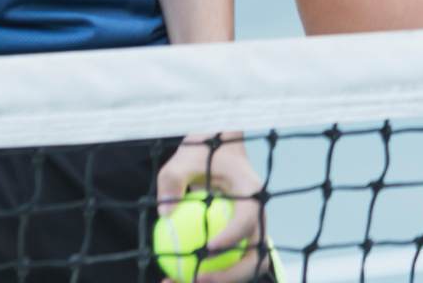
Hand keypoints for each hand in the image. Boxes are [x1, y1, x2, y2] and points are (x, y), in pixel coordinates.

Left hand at [157, 133, 266, 281]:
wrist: (218, 153)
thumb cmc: (201, 153)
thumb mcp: (184, 158)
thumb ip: (173, 180)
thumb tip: (164, 214)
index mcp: (252, 193)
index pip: (247, 220)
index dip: (231, 238)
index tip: (207, 248)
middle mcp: (258, 218)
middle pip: (255, 257)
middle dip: (231, 275)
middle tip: (197, 278)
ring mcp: (251, 234)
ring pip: (242, 268)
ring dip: (218, 281)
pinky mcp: (238, 244)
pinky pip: (226, 265)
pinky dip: (205, 274)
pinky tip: (171, 279)